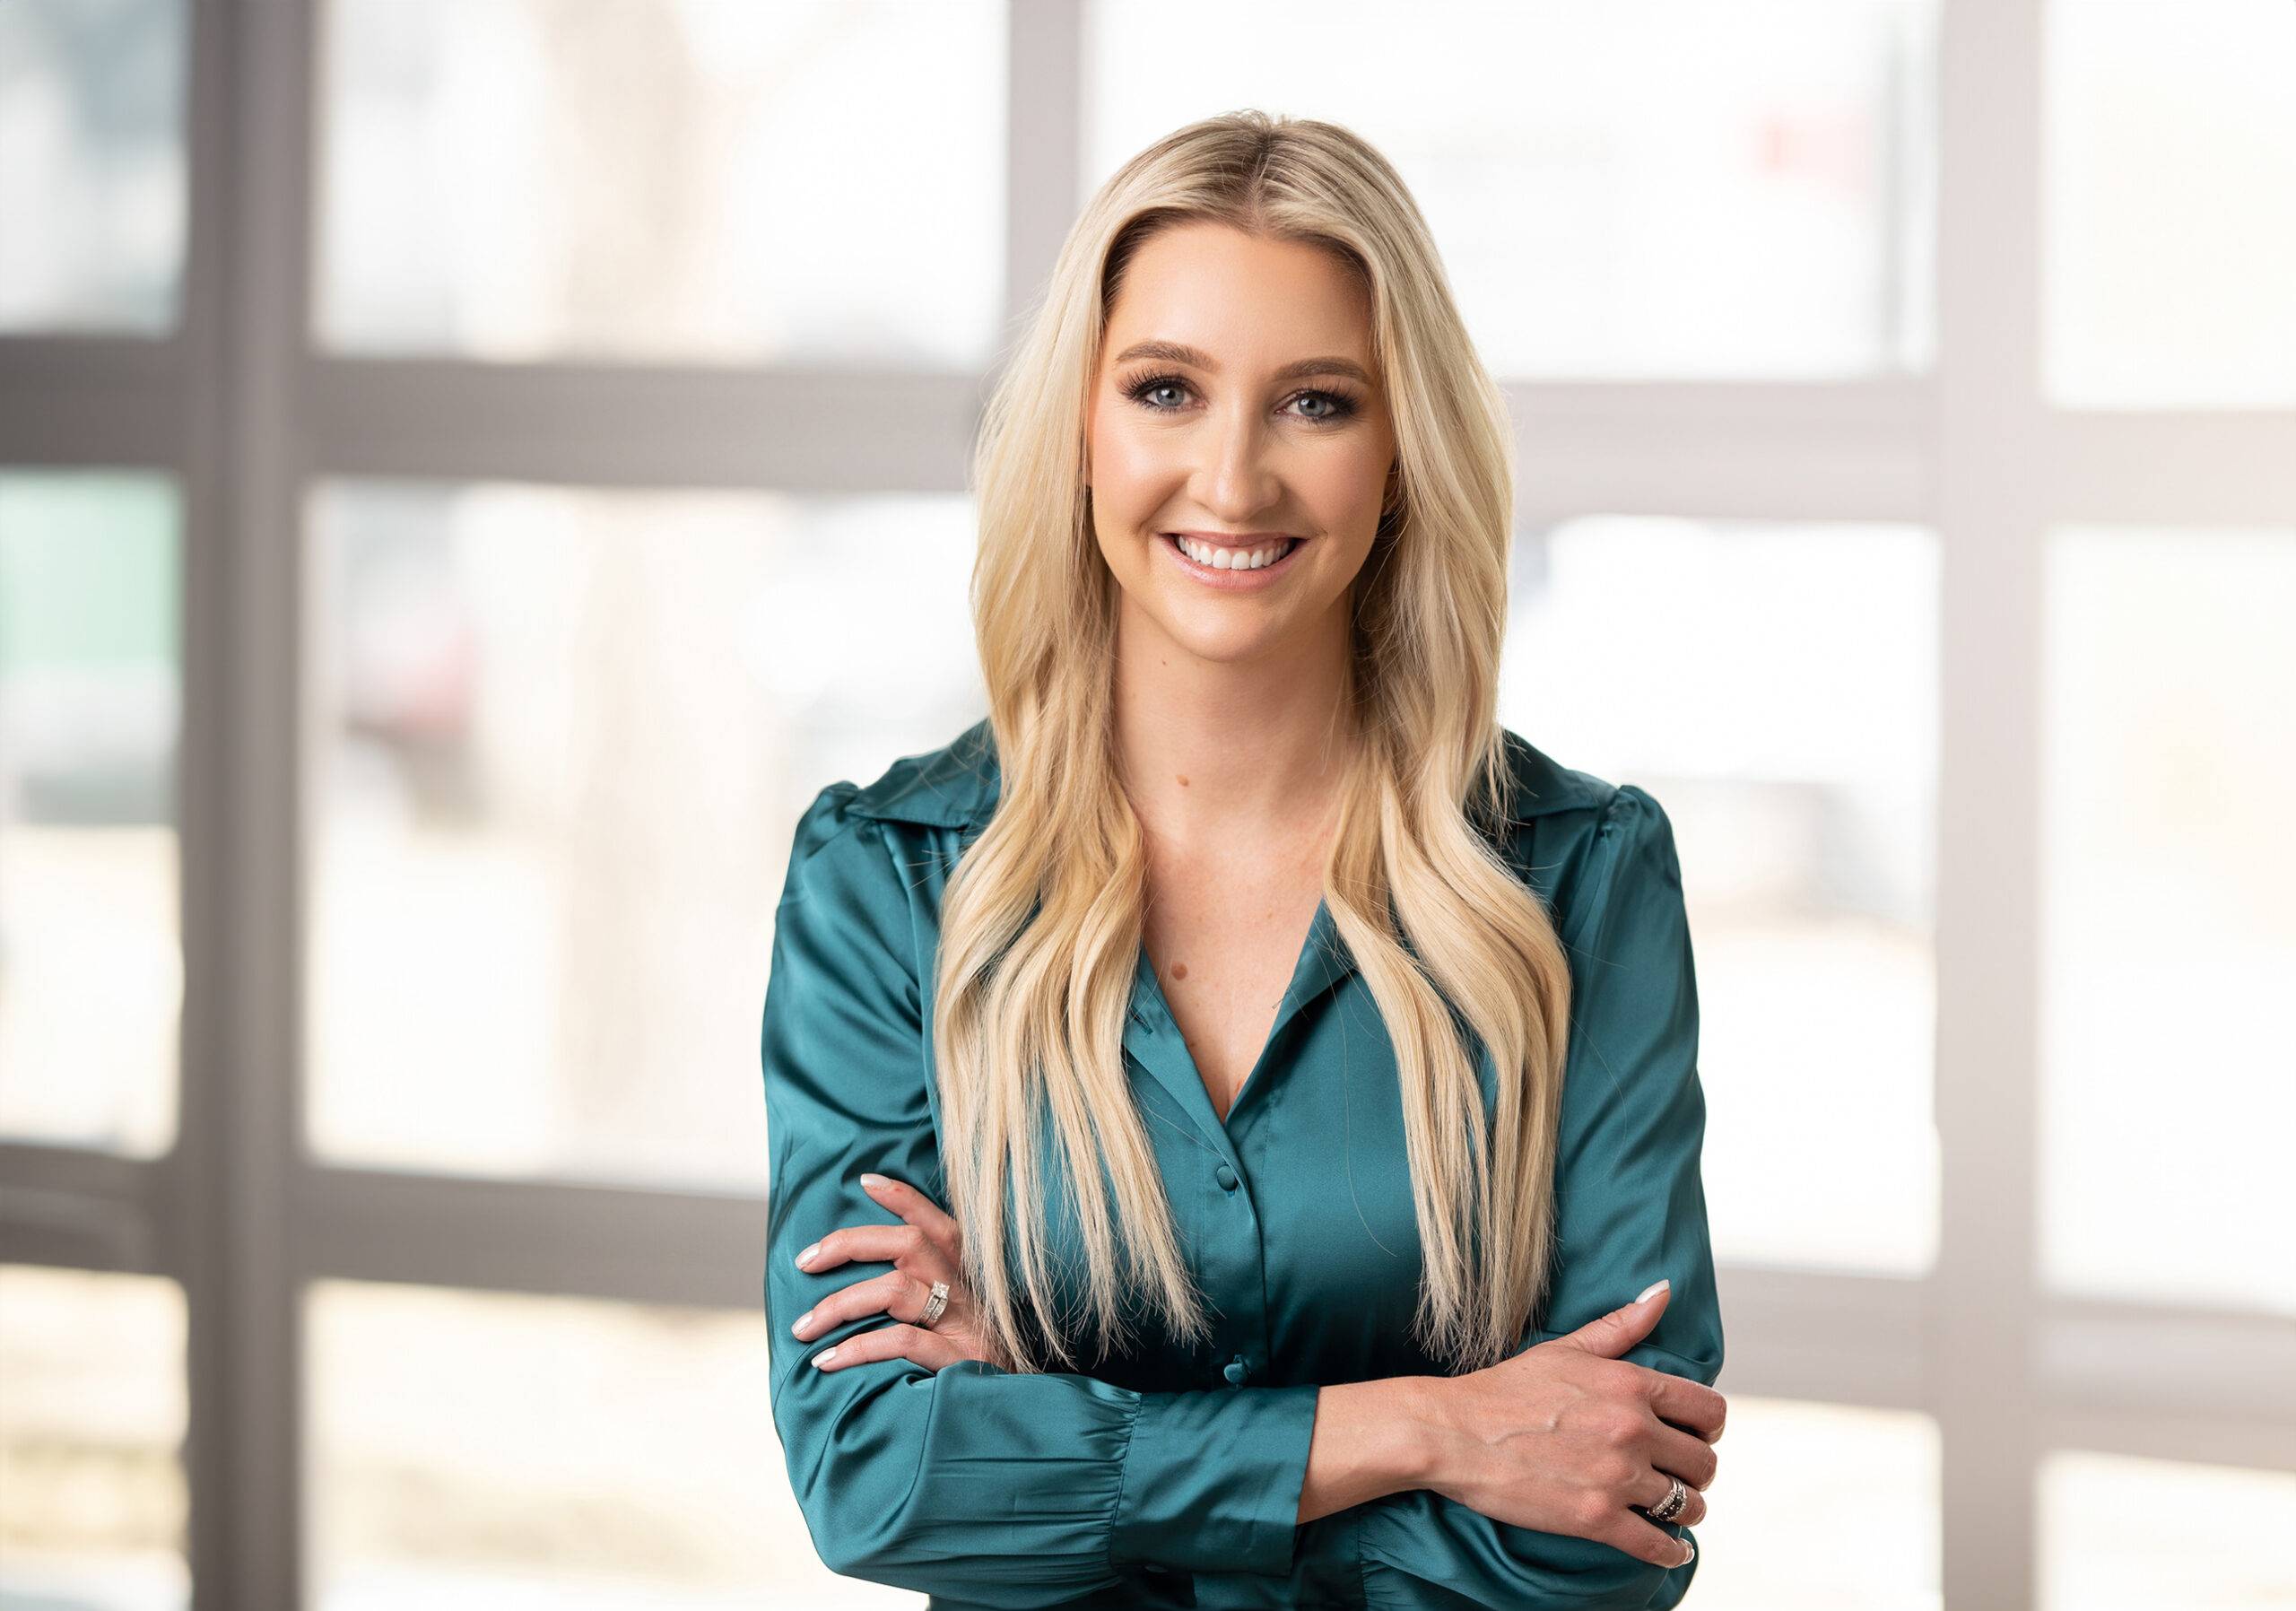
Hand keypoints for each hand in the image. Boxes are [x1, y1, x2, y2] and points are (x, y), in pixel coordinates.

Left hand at [789, 1172, 1011, 1373]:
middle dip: (850, 1243)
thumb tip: (858, 1287)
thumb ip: (922, 1303)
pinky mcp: (958, 1363)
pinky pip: (901, 1342)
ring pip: (897, 1290)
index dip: (905, 1200)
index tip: (865, 1181)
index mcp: (969, 1281)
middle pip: (911, 1245)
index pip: (939, 1226)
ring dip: (840, 1304)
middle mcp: (969, 1296)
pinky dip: (857, 1348)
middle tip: (805, 1261)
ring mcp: (966, 1328)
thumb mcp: (955, 1329)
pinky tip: (827, 1362)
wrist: (1009, 1426)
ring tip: (804, 1327)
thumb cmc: (971, 1373)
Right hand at [1418, 1281, 1724, 1569]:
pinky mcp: (1595, 1519)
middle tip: (1681, 1474)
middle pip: (1704, 1462)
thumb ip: (1621, 1325)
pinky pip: (1656, 1544)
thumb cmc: (1505, 1389)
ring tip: (1674, 1509)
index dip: (1710, 1426)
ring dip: (1687, 1509)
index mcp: (1630, 1385)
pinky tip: (1671, 1550)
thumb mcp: (1566, 1349)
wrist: (1454, 1433)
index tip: (1698, 1435)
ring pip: (1688, 1504)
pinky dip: (1670, 1552)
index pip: (1708, 1410)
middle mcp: (1632, 1430)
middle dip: (1697, 1470)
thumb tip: (1663, 1290)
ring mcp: (1616, 1477)